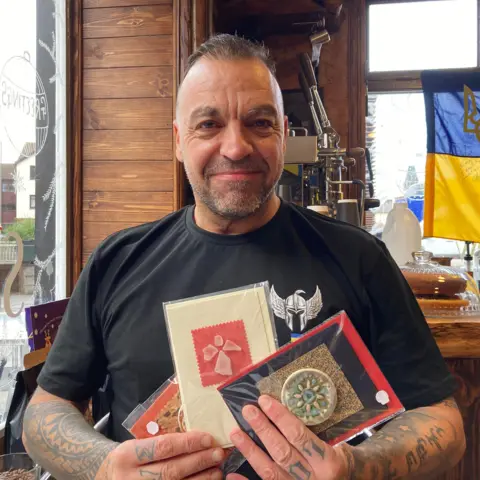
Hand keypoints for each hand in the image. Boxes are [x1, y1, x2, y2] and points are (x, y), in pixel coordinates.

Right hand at [101, 431, 224, 479]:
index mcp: (127, 456)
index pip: (162, 447)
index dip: (188, 443)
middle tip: (219, 453)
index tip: (208, 438)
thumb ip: (160, 444)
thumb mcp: (136, 446)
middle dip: (198, 461)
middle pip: (171, 471)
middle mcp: (130, 479)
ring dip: (201, 479)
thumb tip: (198, 438)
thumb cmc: (128, 460)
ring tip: (217, 470)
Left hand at [228, 395, 350, 479]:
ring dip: (251, 451)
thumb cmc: (341, 459)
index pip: (299, 436)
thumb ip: (313, 434)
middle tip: (248, 410)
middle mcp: (314, 479)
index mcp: (328, 462)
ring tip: (235, 433)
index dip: (280, 417)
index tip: (264, 400)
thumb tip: (283, 408)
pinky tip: (231, 475)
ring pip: (270, 472)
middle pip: (282, 452)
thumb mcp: (338, 445)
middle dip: (262, 429)